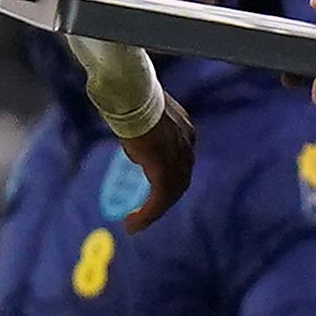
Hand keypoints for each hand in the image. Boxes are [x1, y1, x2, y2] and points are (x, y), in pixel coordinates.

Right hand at [111, 96, 197, 229]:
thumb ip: (143, 130)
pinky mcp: (163, 170)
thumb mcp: (141, 113)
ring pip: (171, 194)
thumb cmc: (129, 95)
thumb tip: (134, 143)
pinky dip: (147, 215)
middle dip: (163, 199)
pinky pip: (159, 199)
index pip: (180, 161)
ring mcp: (178, 158)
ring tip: (135, 223)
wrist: (130, 92)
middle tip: (145, 214)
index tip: (154, 189)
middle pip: (180, 181)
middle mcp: (187, 144)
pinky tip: (133, 224)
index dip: (168, 178)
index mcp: (184, 129)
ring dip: (153, 212)